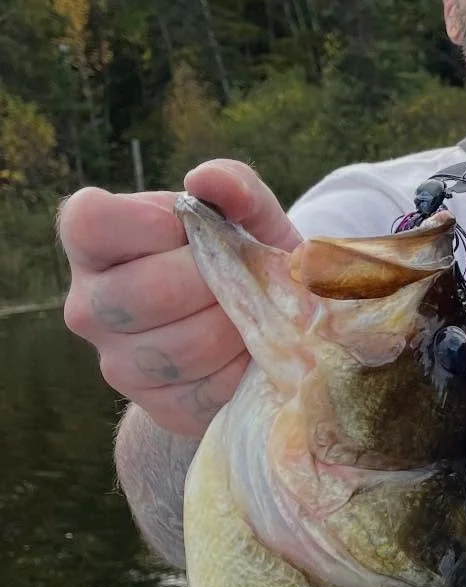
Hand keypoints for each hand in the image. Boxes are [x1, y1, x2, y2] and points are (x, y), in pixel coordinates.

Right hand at [60, 159, 298, 438]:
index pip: (94, 222)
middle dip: (215, 282)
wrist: (255, 332)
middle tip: (242, 278)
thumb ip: (234, 186)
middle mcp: (89, 304)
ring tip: (253, 312)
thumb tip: (209, 181)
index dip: (157, 223)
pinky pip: (211, 390)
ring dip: (238, 327)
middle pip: (150, 293)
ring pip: (187, 346)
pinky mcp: (160, 405)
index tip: (192, 229)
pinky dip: (247, 369)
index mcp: (93, 242)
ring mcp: (118, 362)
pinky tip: (255, 350)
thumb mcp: (246, 215)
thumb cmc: (240, 258)